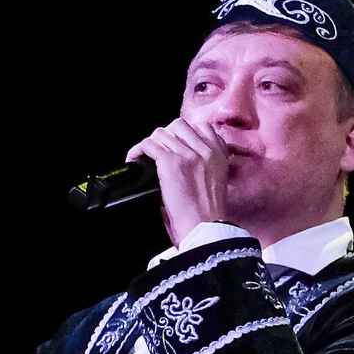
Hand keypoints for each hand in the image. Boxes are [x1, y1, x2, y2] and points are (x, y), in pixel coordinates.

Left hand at [125, 118, 229, 245]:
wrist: (205, 228)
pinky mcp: (171, 163)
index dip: (184, 133)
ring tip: (145, 156)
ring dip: (151, 144)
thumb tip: (187, 155)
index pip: (201, 126)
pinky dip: (137, 151)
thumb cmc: (208, 214)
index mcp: (219, 154)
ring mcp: (188, 154)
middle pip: (178, 125)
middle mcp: (205, 149)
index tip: (175, 143)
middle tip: (159, 151)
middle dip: (166, 136)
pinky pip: (149, 145)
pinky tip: (134, 160)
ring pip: (161, 133)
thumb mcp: (217, 180)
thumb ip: (207, 163)